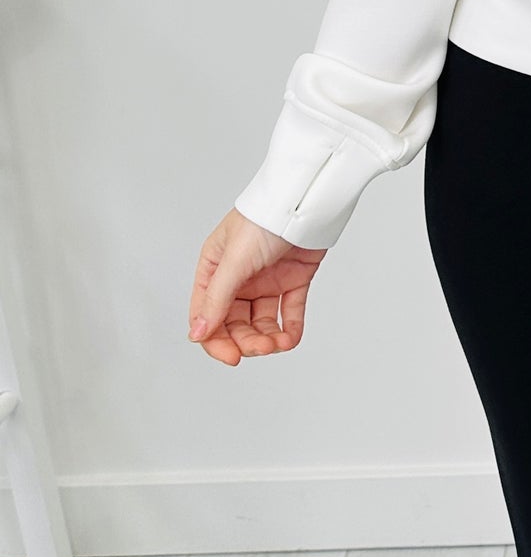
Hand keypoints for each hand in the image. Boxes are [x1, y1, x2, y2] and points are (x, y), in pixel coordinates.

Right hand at [188, 207, 326, 363]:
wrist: (307, 200)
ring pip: (262, 321)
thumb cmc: (264, 218)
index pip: (208, 315)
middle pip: (235, 322)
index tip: (231, 357)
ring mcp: (266, 279)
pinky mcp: (293, 279)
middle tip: (261, 348)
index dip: (216, 340)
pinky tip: (291, 338)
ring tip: (279, 344)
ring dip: (269, 337)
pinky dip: (290, 327)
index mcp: (215, 269)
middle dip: (247, 340)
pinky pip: (289, 310)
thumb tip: (198, 333)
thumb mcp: (234, 260)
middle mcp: (238, 277)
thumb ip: (217, 298)